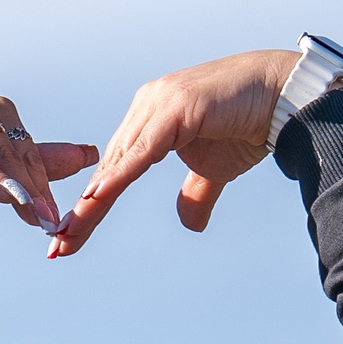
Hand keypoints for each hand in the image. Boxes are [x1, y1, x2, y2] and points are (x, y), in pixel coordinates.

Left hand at [46, 49, 299, 256]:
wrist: (284, 96)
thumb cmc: (250, 125)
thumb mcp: (216, 170)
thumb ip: (196, 193)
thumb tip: (188, 225)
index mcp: (149, 120)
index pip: (113, 169)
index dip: (92, 205)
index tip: (70, 237)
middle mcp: (146, 108)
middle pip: (107, 168)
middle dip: (82, 211)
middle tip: (58, 246)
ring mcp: (159, 105)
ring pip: (118, 163)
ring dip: (92, 202)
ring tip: (69, 234)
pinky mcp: (176, 109)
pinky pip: (141, 152)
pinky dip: (118, 178)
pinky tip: (97, 200)